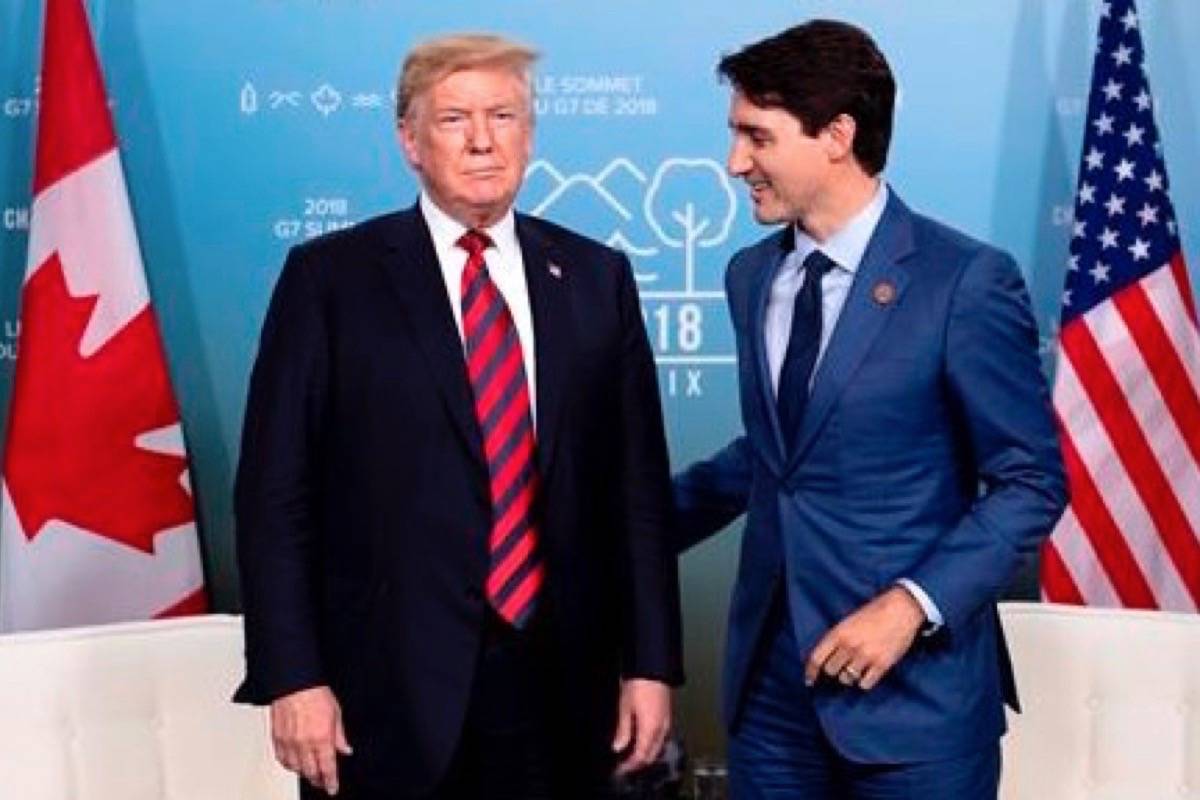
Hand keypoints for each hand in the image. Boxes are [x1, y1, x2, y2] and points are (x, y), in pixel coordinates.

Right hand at [270, 685, 352, 794]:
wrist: (294, 682)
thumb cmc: (314, 693)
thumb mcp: (336, 713)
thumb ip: (340, 735)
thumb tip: (346, 749)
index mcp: (321, 738)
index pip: (327, 768)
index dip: (330, 782)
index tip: (332, 788)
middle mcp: (304, 744)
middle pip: (310, 772)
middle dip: (318, 779)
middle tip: (322, 781)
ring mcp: (289, 742)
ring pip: (296, 768)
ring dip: (304, 773)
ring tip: (310, 772)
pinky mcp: (277, 738)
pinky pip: (282, 759)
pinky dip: (289, 764)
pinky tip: (294, 763)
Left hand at [611, 678, 671, 775]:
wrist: (654, 666)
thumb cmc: (639, 683)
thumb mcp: (625, 707)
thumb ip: (623, 730)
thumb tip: (618, 747)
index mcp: (650, 729)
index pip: (641, 756)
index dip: (630, 766)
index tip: (620, 770)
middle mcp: (661, 729)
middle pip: (652, 755)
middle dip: (639, 763)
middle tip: (625, 765)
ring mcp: (666, 722)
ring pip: (658, 747)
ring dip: (647, 754)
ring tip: (633, 755)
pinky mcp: (668, 715)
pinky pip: (662, 737)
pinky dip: (653, 744)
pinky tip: (645, 741)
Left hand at [804, 585, 925, 690]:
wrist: (901, 609)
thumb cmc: (874, 613)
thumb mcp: (848, 621)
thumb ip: (836, 638)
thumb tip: (825, 659)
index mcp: (838, 633)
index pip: (816, 658)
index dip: (810, 672)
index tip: (810, 681)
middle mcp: (850, 646)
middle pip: (831, 671)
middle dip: (835, 670)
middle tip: (843, 665)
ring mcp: (866, 656)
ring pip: (847, 679)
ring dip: (850, 676)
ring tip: (857, 666)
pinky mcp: (882, 664)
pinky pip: (865, 684)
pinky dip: (865, 681)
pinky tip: (868, 672)